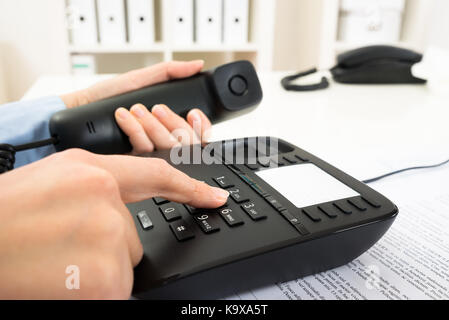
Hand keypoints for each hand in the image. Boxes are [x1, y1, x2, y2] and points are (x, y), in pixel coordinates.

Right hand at [0, 149, 228, 298]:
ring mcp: (108, 236)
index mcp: (92, 171)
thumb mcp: (53, 182)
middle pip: (130, 234)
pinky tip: (61, 279)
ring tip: (56, 261)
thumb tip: (116, 210)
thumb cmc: (4, 214)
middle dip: (105, 244)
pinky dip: (92, 289)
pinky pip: (115, 287)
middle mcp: (105, 198)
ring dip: (95, 268)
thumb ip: (95, 189)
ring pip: (121, 261)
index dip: (190, 187)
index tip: (214, 197)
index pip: (157, 175)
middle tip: (63, 245)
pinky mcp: (108, 277)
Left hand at [61, 61, 211, 154]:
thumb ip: (170, 72)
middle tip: (157, 108)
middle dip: (174, 123)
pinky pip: (144, 150)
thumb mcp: (142, 79)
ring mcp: (149, 152)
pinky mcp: (133, 160)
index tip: (192, 112)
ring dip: (153, 126)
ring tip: (137, 109)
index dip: (201, 126)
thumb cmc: (109, 95)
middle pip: (187, 142)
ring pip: (167, 147)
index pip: (199, 133)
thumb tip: (197, 65)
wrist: (81, 110)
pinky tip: (124, 117)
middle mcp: (162, 140)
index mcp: (170, 124)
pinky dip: (135, 131)